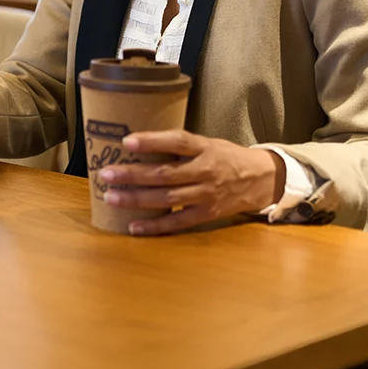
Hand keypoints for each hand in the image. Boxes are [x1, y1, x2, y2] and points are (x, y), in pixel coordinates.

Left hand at [96, 130, 284, 235]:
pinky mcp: (207, 214)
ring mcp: (206, 195)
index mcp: (204, 148)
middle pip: (165, 174)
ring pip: (167, 198)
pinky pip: (178, 222)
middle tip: (106, 174)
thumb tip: (136, 143)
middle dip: (132, 175)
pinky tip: (133, 226)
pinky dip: (155, 226)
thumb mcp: (206, 142)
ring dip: (136, 199)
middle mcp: (205, 171)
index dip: (151, 141)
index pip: (177, 142)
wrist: (261, 179)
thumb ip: (178, 144)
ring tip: (111, 197)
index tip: (126, 141)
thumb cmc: (225, 156)